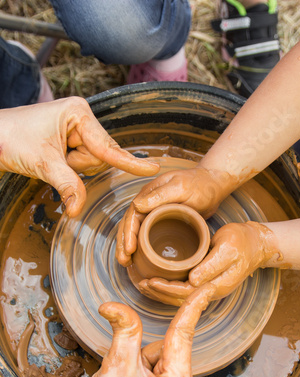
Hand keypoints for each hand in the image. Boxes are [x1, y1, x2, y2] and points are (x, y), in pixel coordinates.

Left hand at [0, 97, 158, 216]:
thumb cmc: (11, 138)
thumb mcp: (43, 164)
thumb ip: (67, 185)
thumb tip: (78, 209)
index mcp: (78, 113)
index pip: (107, 146)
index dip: (129, 162)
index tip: (154, 169)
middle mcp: (81, 119)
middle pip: (101, 157)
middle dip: (78, 166)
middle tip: (54, 158)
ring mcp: (77, 131)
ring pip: (93, 164)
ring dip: (73, 169)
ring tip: (50, 158)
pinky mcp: (72, 142)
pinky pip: (83, 165)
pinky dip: (70, 169)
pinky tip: (54, 160)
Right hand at [69, 283, 215, 376]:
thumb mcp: (116, 364)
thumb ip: (124, 329)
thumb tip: (114, 305)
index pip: (183, 337)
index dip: (192, 308)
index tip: (206, 288)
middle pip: (166, 349)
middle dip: (142, 352)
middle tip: (125, 372)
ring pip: (158, 358)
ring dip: (138, 362)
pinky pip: (156, 370)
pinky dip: (139, 371)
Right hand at [116, 166, 234, 265]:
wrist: (213, 186)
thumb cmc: (200, 184)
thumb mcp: (180, 188)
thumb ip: (160, 195)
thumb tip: (136, 205)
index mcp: (148, 195)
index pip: (132, 216)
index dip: (128, 233)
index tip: (129, 249)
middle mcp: (147, 204)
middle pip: (129, 226)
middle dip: (123, 244)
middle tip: (123, 261)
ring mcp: (154, 214)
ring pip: (136, 233)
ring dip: (129, 248)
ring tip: (127, 263)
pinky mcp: (162, 223)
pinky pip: (148, 236)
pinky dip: (141, 248)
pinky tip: (140, 260)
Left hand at [138, 222, 277, 305]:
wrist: (257, 244)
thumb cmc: (243, 241)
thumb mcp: (228, 248)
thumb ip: (211, 265)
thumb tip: (193, 280)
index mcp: (217, 285)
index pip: (185, 293)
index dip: (166, 289)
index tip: (150, 281)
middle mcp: (212, 291)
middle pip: (180, 298)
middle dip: (159, 293)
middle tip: (141, 283)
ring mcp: (210, 288)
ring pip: (181, 296)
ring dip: (162, 292)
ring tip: (145, 284)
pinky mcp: (208, 282)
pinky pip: (185, 289)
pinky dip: (170, 287)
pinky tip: (160, 280)